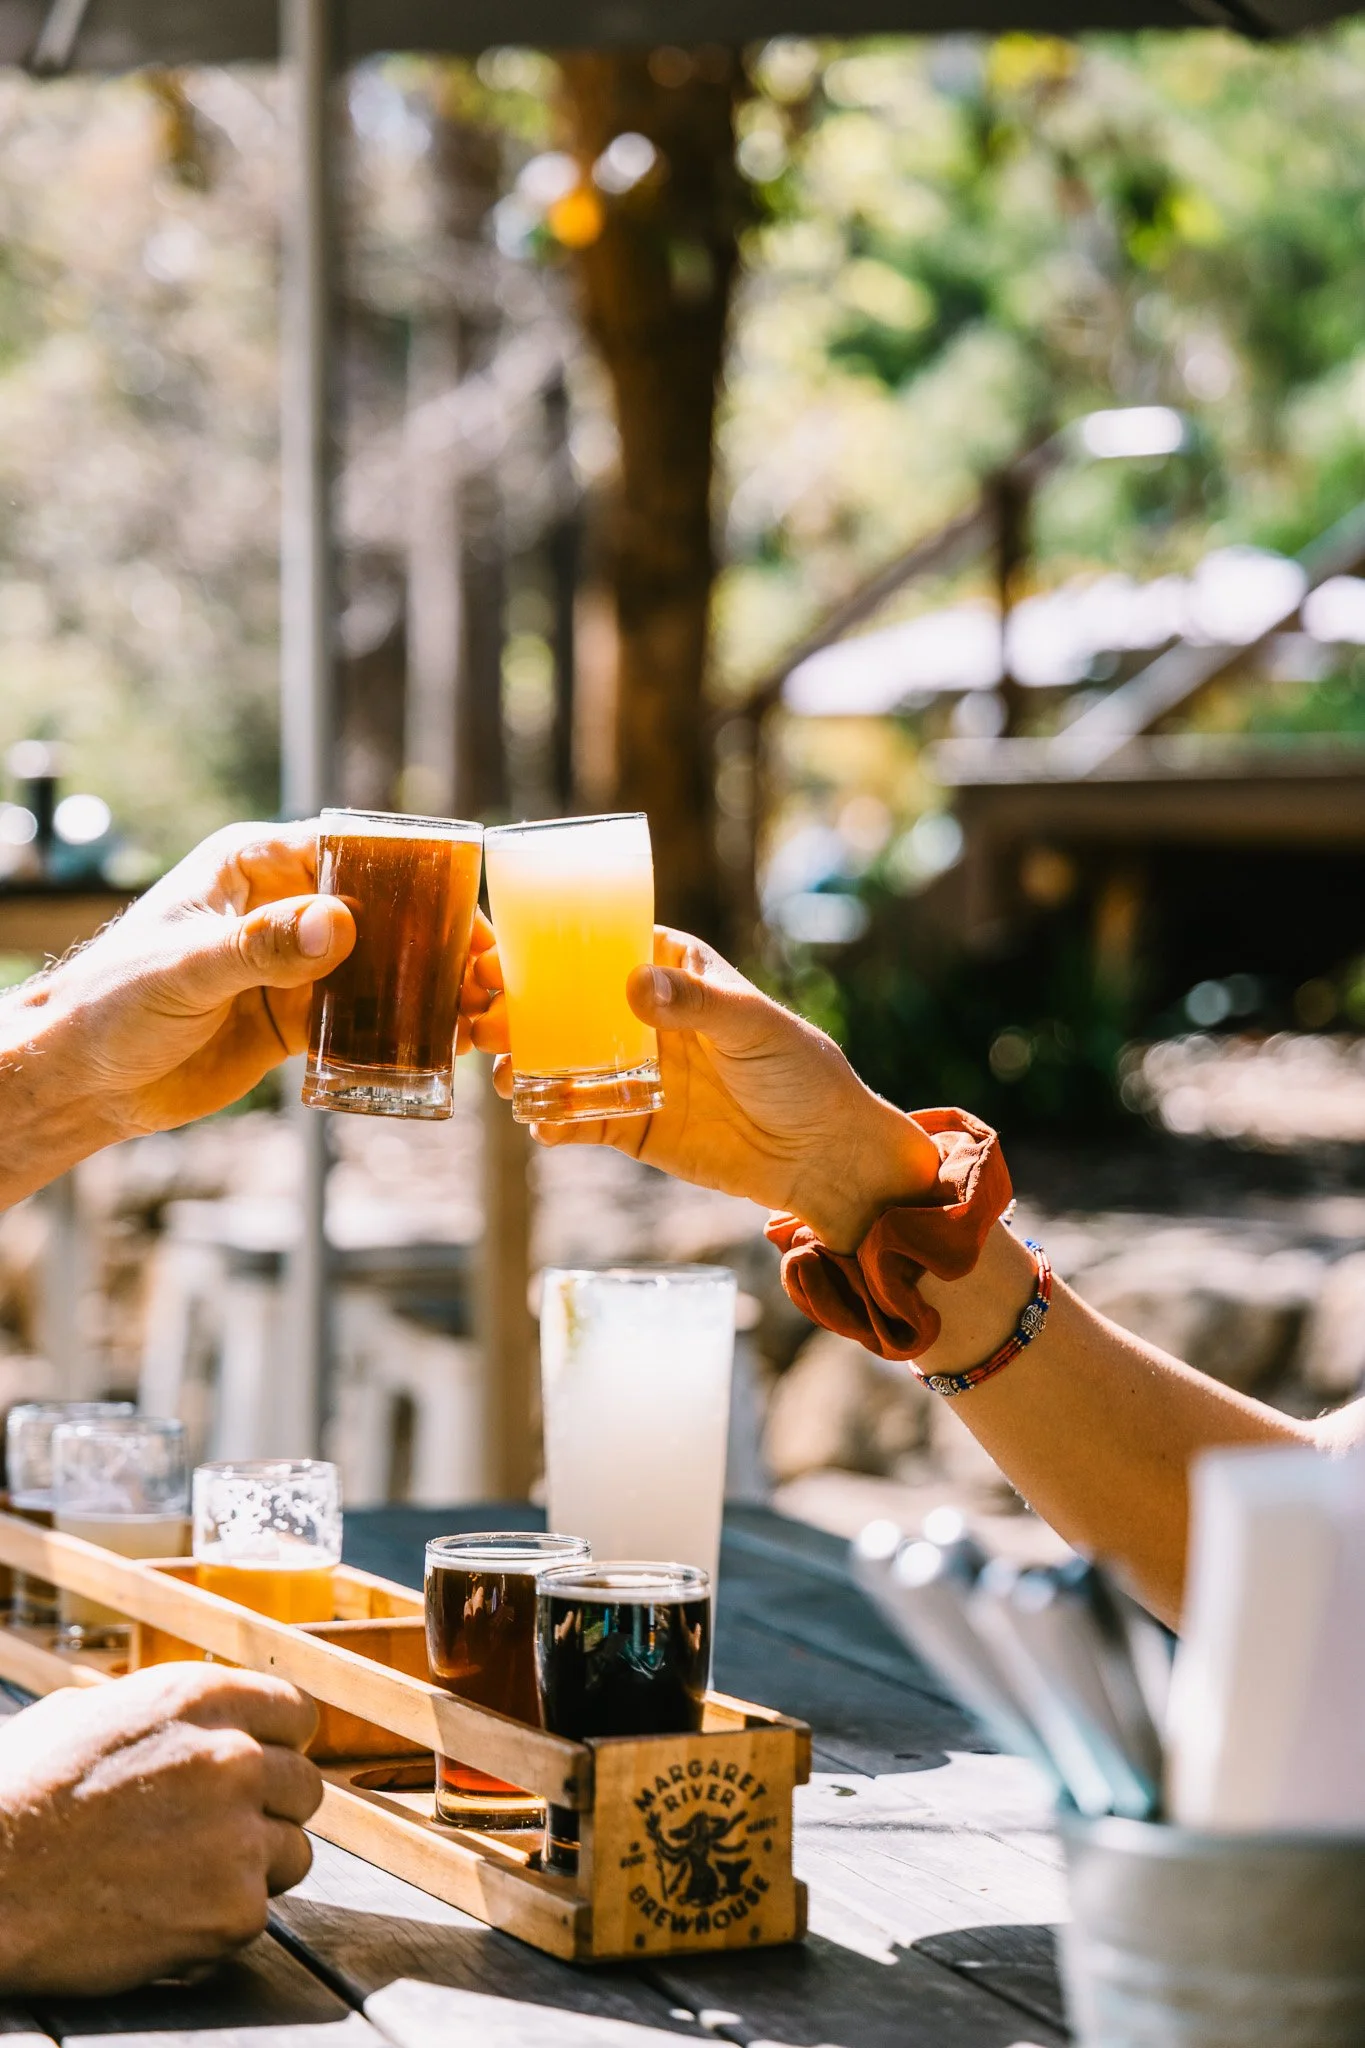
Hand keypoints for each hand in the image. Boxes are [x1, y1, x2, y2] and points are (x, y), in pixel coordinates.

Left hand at [0, 821, 500, 1202]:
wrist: (83, 1079)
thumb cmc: (113, 1003)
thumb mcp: (187, 968)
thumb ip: (262, 946)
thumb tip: (339, 924)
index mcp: (256, 864)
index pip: (352, 851)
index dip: (414, 876)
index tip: (462, 908)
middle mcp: (283, 905)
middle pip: (383, 909)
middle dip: (438, 938)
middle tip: (486, 974)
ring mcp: (294, 963)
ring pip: (382, 964)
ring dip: (430, 987)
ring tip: (475, 1016)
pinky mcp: (297, 1017)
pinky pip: (364, 1016)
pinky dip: (402, 1030)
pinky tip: (439, 1047)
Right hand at [0, 1665, 320, 1994]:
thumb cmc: (16, 1797)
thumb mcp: (84, 1713)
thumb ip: (155, 1710)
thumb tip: (184, 1718)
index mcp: (197, 1698)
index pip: (294, 1714)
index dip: (275, 1746)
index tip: (258, 1771)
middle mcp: (231, 1757)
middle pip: (303, 1785)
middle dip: (268, 1810)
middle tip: (215, 1835)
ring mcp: (238, 1834)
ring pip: (292, 1851)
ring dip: (253, 1868)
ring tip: (185, 1878)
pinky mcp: (233, 1908)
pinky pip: (258, 1914)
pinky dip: (220, 1923)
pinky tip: (167, 1914)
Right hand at [486, 928, 939, 1250]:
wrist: (823, 1156)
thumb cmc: (800, 1072)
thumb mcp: (753, 1027)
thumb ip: (695, 1004)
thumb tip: (634, 984)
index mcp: (671, 970)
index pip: (595, 948)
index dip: (541, 950)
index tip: (497, 956)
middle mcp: (641, 1017)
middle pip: (561, 1006)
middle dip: (513, 1010)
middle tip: (477, 1021)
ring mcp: (631, 1071)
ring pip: (559, 1062)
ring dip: (523, 1066)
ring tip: (504, 1075)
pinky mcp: (631, 1124)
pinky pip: (577, 1118)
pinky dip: (552, 1120)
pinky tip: (538, 1123)